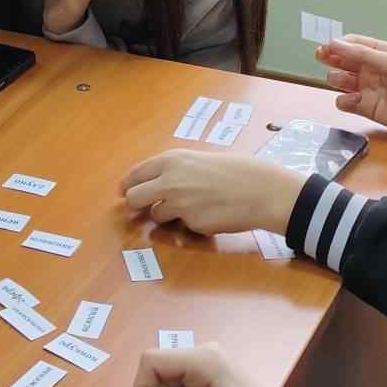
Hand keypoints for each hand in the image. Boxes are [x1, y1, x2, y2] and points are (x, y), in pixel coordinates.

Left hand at [120, 148, 300, 235]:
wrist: (260, 189)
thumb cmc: (235, 171)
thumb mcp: (199, 160)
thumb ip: (175, 171)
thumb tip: (156, 184)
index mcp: (170, 160)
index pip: (135, 174)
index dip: (128, 186)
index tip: (126, 192)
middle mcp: (168, 180)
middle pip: (133, 198)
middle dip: (136, 205)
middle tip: (142, 209)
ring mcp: (178, 204)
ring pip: (155, 215)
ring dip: (166, 216)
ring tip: (190, 209)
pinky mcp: (190, 223)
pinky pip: (180, 227)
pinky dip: (187, 225)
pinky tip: (207, 216)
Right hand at [314, 34, 386, 144]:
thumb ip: (362, 54)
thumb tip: (333, 43)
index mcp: (380, 53)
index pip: (353, 44)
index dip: (339, 44)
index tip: (328, 46)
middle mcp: (371, 69)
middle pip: (343, 60)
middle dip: (331, 58)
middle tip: (321, 56)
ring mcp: (367, 89)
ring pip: (340, 80)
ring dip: (336, 78)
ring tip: (340, 80)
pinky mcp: (365, 108)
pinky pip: (345, 102)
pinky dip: (344, 100)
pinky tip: (352, 100)